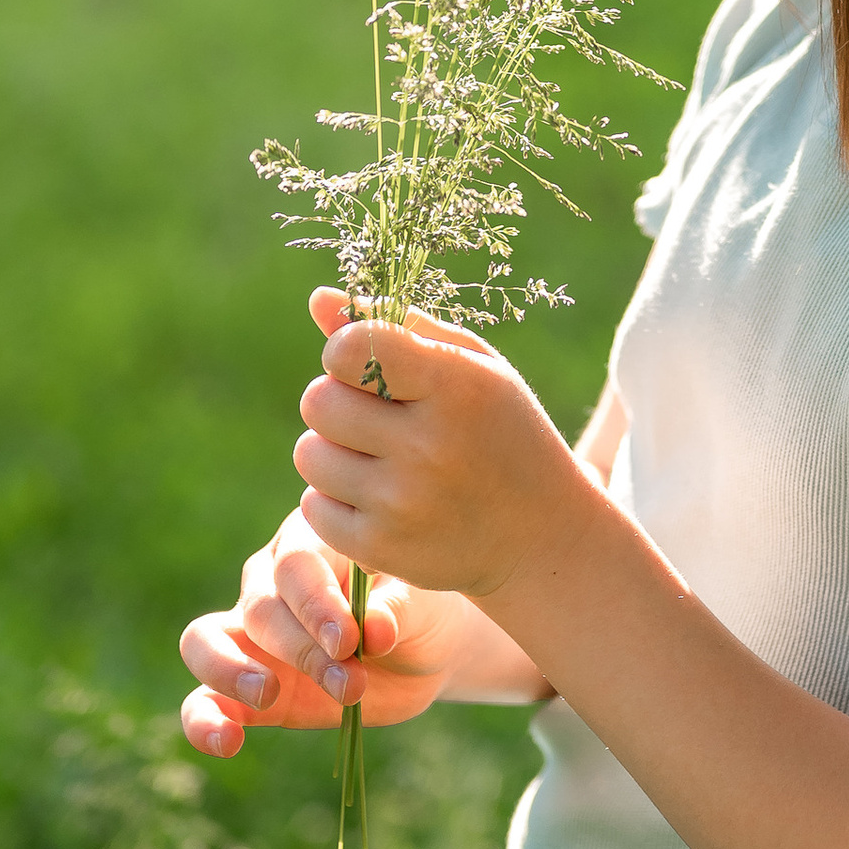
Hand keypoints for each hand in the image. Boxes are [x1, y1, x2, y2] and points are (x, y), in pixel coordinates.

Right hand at [178, 507, 458, 759]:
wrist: (424, 654)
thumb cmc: (421, 611)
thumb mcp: (422, 604)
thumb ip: (397, 610)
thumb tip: (375, 630)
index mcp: (312, 544)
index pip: (294, 565)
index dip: (314, 603)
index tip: (349, 640)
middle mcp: (269, 582)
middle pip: (260, 607)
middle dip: (302, 649)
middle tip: (350, 679)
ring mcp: (250, 636)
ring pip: (203, 640)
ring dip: (229, 670)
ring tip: (268, 696)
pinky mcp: (246, 690)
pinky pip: (204, 700)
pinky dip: (204, 721)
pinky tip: (227, 743)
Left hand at [295, 287, 585, 605]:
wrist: (539, 536)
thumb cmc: (502, 433)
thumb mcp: (473, 368)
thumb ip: (396, 327)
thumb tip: (318, 298)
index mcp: (455, 388)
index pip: (350, 349)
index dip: (345, 350)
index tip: (368, 365)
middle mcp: (427, 447)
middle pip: (318, 401)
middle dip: (337, 401)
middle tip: (374, 414)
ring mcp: (402, 504)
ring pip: (309, 454)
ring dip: (332, 451)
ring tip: (377, 457)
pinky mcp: (381, 550)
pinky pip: (312, 507)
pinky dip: (334, 500)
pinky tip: (377, 498)